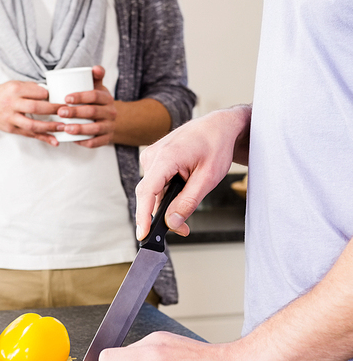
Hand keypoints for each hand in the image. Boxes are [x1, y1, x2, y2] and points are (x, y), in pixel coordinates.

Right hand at [0, 80, 63, 145]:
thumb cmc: (3, 94)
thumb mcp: (14, 84)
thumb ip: (31, 88)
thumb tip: (52, 92)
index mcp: (14, 89)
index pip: (36, 92)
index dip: (49, 95)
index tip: (59, 97)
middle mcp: (11, 104)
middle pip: (35, 108)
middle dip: (53, 110)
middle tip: (68, 111)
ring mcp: (10, 118)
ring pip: (32, 125)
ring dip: (50, 127)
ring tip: (63, 127)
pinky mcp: (11, 129)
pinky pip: (29, 134)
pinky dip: (43, 138)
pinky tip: (54, 141)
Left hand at [56, 66, 116, 147]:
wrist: (108, 119)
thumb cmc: (96, 101)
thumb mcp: (97, 87)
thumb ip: (95, 77)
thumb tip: (95, 68)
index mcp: (107, 98)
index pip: (95, 95)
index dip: (81, 96)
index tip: (66, 98)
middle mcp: (111, 112)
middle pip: (93, 112)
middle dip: (76, 112)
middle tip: (60, 112)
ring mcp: (109, 126)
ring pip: (95, 129)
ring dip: (79, 129)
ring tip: (65, 128)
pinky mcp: (107, 139)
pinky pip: (96, 142)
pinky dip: (85, 142)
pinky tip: (73, 140)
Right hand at [135, 106, 251, 239]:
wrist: (218, 126)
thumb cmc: (216, 145)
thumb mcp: (208, 178)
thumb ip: (188, 201)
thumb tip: (172, 222)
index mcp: (167, 156)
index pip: (147, 191)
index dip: (143, 216)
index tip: (143, 235)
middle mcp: (154, 155)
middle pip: (149, 195)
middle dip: (162, 215)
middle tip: (182, 229)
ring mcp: (152, 156)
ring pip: (153, 191)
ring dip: (166, 204)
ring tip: (187, 208)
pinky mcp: (155, 160)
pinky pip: (156, 183)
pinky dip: (166, 194)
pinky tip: (181, 193)